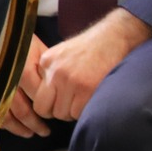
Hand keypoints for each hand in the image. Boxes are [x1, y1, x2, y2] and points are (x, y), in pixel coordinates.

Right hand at [3, 33, 49, 137]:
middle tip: (45, 131)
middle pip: (22, 108)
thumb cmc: (24, 42)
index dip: (48, 106)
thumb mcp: (40, 51)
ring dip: (21, 127)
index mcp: (22, 67)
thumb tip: (61, 89)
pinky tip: (18, 130)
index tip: (58, 113)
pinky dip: (7, 125)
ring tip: (33, 133)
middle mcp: (7, 79)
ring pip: (8, 114)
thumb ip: (47, 70)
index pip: (37, 94)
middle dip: (35, 122)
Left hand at [34, 10, 151, 120]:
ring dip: (73, 111)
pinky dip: (85, 110)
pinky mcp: (87, 88)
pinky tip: (91, 99)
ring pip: (63, 114)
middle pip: (45, 109)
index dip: (48, 104)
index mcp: (46, 62)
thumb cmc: (92, 47)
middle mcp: (55, 72)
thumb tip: (43, 95)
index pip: (36, 97)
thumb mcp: (62, 53)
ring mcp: (70, 81)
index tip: (59, 102)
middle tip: (70, 105)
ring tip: (84, 99)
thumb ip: (49, 72)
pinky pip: (78, 112)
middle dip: (57, 111)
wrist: (116, 36)